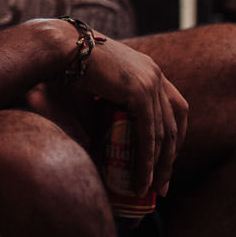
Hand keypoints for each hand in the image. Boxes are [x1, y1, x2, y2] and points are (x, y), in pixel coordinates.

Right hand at [66, 29, 188, 198]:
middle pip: (174, 124)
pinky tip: (143, 177)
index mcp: (148, 69)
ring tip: (150, 188)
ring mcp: (150, 81)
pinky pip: (149, 133)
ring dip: (158, 165)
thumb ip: (109, 110)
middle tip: (162, 184)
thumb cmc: (69, 67)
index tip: (167, 160)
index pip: (175, 109)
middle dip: (169, 158)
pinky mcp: (139, 91)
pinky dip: (147, 159)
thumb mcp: (99, 90)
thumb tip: (102, 141)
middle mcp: (155, 74)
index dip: (175, 137)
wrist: (60, 48)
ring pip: (163, 133)